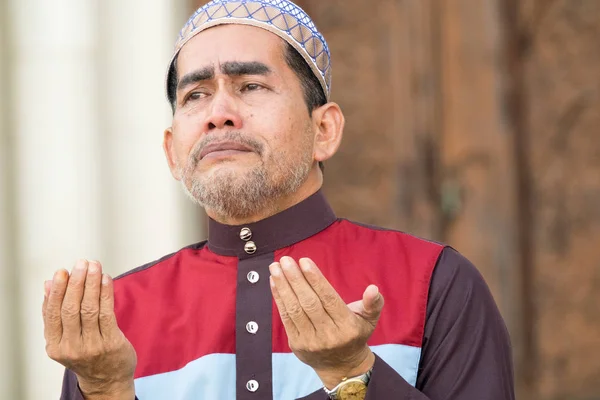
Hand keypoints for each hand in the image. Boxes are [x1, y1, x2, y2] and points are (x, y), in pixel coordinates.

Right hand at [43, 259, 136, 399]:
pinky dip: (106, 293)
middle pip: (71, 309)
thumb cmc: (86, 352)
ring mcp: (92, 346)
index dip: (57, 291)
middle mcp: (72, 348)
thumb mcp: (64, 337)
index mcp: (55, 346)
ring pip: (89, 309)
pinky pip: (107, 313)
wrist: (108, 378)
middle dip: (76, 283)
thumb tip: (48, 283)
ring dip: (92, 284)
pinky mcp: (111, 343)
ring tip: (94, 266)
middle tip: (81, 263)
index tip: (62, 271)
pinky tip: (106, 279)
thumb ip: (55, 313)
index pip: (53, 313)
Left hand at [269, 256, 383, 388]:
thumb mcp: (369, 320)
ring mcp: (311, 341)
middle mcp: (328, 335)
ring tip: (276, 267)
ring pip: (295, 310)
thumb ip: (373, 303)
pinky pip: (286, 318)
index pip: (329, 299)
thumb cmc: (355, 335)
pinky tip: (274, 282)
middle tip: (285, 260)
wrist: (341, 367)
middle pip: (309, 303)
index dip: (315, 280)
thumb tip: (373, 289)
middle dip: (295, 280)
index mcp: (347, 326)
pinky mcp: (297, 344)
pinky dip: (279, 298)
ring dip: (283, 286)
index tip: (304, 261)